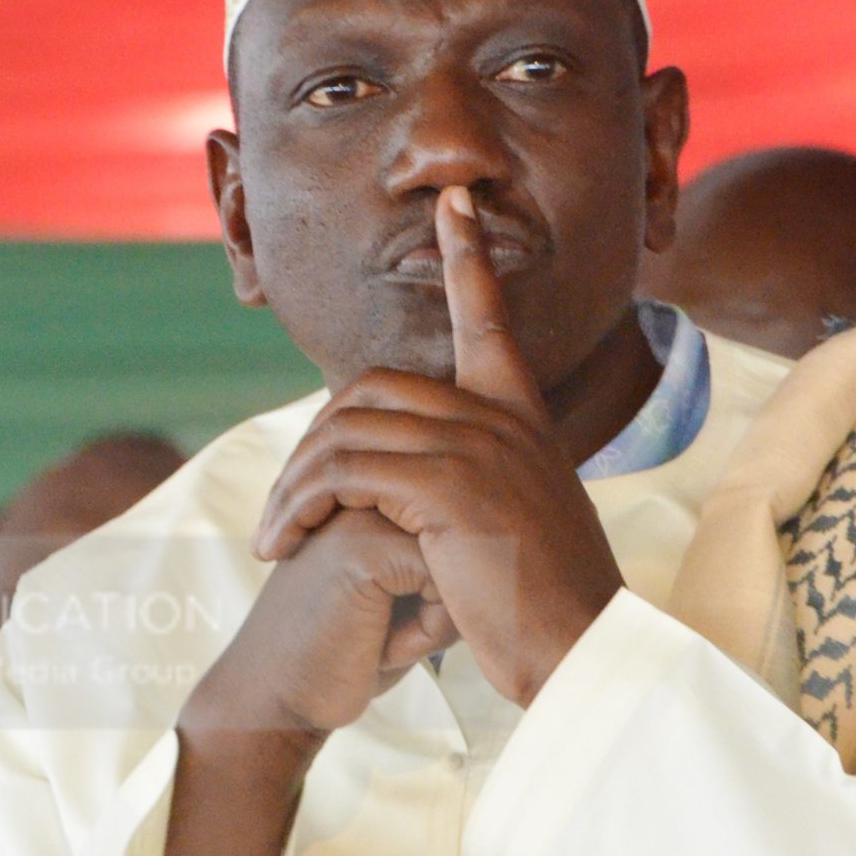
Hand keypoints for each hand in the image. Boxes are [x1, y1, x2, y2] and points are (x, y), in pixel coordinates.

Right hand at [156, 509, 455, 855]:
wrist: (280, 695)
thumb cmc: (353, 647)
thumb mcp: (410, 585)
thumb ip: (450, 546)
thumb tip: (530, 537)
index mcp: (389, 484)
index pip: (477, 527)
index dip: (455, 586)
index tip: (396, 610)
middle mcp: (378, 484)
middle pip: (477, 540)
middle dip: (451, 598)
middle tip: (387, 624)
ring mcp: (367, 509)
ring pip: (469, 561)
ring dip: (441, 613)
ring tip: (382, 630)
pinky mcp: (366, 546)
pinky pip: (449, 587)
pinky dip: (429, 632)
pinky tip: (379, 643)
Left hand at [254, 188, 621, 706]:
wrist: (580, 651)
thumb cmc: (544, 607)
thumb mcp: (515, 525)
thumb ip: (472, 484)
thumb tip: (415, 484)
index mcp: (522, 419)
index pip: (490, 319)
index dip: (469, 258)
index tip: (455, 203)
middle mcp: (502, 419)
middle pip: (371, 389)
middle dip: (310, 445)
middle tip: (283, 512)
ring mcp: (480, 449)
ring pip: (347, 432)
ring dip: (295, 487)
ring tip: (275, 540)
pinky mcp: (452, 489)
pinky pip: (349, 472)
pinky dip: (307, 505)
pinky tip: (296, 543)